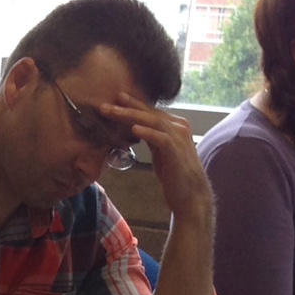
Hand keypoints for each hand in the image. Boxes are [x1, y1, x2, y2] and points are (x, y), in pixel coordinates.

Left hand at [99, 96, 212, 222]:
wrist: (190, 195)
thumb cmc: (174, 174)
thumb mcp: (160, 151)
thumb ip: (151, 137)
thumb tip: (135, 127)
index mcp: (174, 125)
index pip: (150, 111)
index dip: (131, 105)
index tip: (113, 99)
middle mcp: (179, 126)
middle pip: (149, 113)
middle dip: (126, 107)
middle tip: (104, 105)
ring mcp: (179, 137)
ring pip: (152, 121)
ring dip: (130, 116)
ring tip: (112, 112)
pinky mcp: (176, 150)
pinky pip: (160, 138)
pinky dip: (147, 132)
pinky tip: (133, 129)